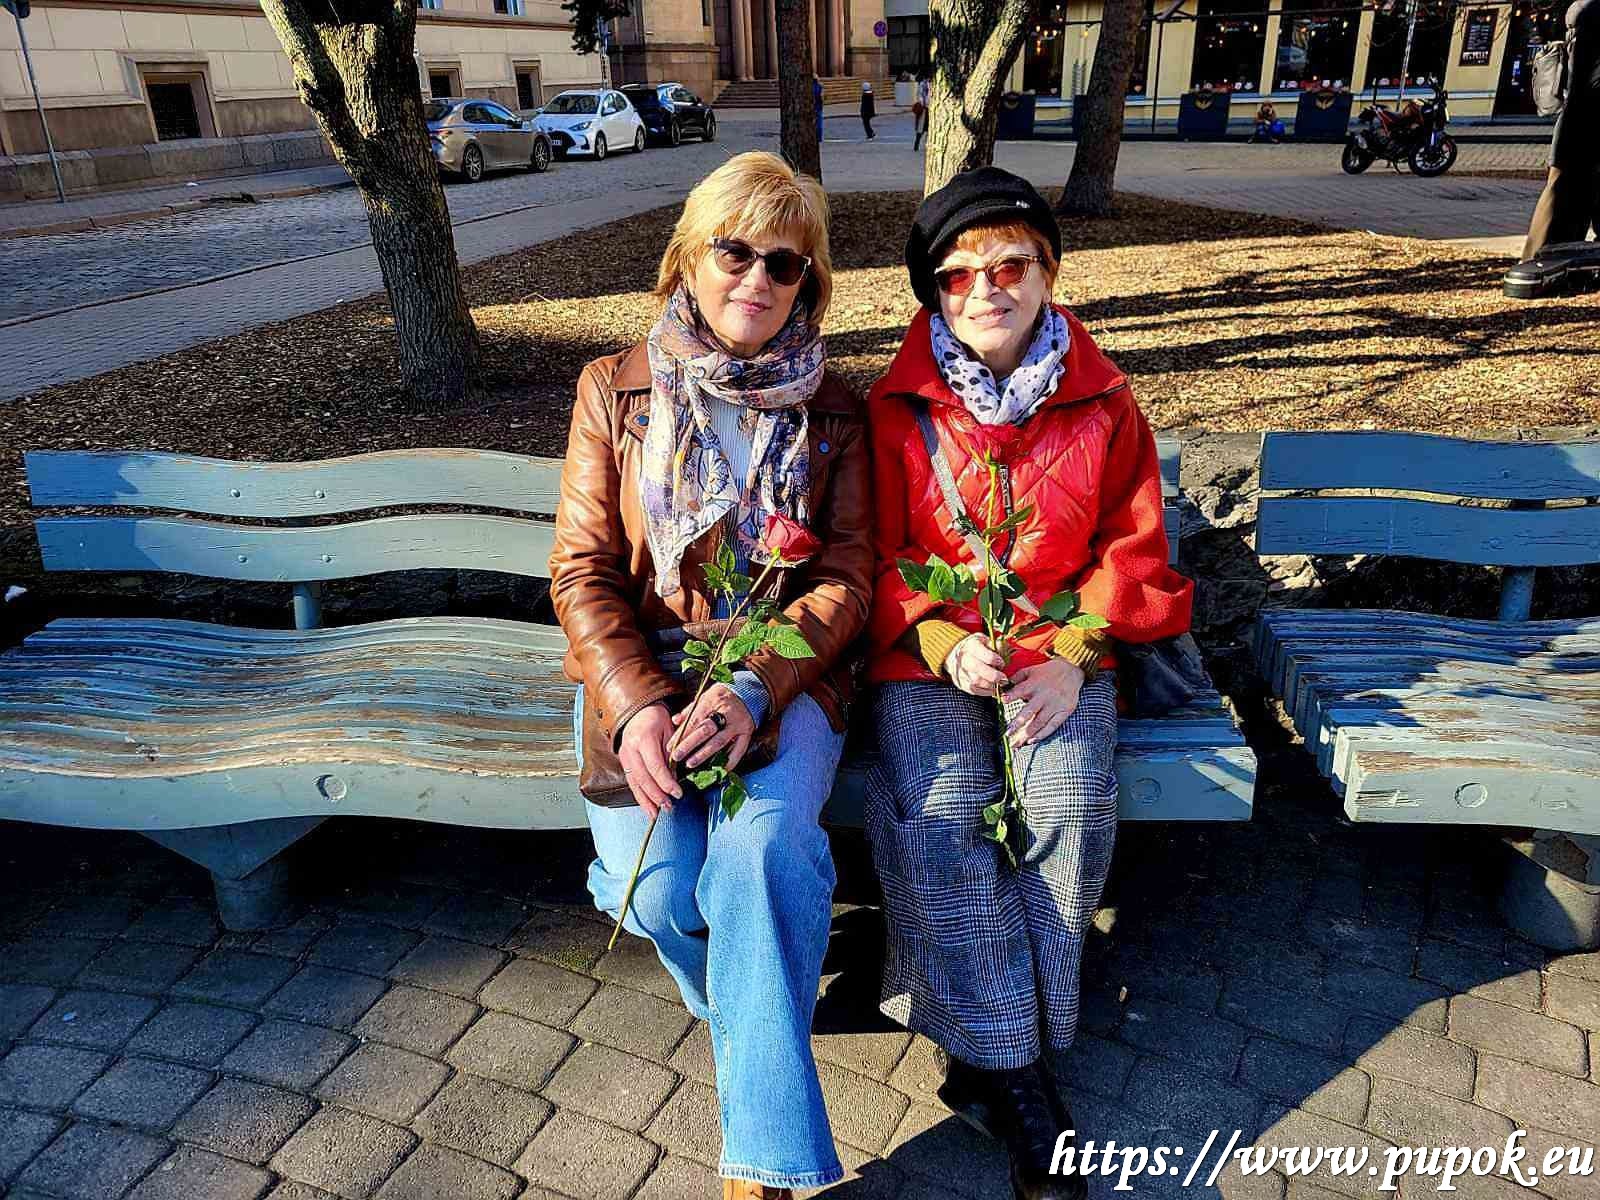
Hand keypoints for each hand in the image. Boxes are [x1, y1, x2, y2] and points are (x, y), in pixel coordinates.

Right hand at [617, 703, 681, 818]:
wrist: (638, 712)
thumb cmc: (657, 719)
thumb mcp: (670, 731)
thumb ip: (672, 754)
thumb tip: (674, 778)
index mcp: (644, 739)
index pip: (655, 767)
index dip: (666, 783)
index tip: (678, 793)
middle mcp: (630, 749)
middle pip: (643, 778)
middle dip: (656, 795)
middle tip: (668, 807)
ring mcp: (624, 756)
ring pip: (634, 783)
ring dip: (646, 800)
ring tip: (656, 814)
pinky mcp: (623, 761)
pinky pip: (631, 782)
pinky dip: (639, 796)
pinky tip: (647, 806)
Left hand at [670, 684, 755, 770]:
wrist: (748, 692)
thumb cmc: (722, 697)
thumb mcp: (705, 697)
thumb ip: (690, 710)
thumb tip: (675, 721)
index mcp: (712, 700)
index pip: (694, 720)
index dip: (681, 734)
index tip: (670, 746)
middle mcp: (726, 712)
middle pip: (705, 731)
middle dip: (689, 745)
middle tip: (676, 757)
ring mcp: (737, 724)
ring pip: (719, 742)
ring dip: (703, 755)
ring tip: (690, 764)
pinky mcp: (747, 733)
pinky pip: (739, 750)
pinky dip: (729, 762)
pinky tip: (718, 770)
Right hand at [946, 634, 1006, 696]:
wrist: (954, 655)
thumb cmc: (974, 647)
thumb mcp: (985, 640)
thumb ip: (995, 645)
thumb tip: (1004, 650)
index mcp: (971, 646)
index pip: (985, 655)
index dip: (996, 661)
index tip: (1002, 663)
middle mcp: (963, 659)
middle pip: (978, 669)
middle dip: (994, 676)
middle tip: (1004, 678)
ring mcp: (960, 672)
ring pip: (976, 682)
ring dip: (991, 685)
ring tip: (999, 683)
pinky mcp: (961, 683)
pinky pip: (974, 690)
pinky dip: (986, 691)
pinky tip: (993, 688)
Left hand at [1006, 658, 1085, 747]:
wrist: (1072, 671)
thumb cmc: (1047, 672)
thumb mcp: (1031, 670)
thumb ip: (1017, 677)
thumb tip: (1002, 685)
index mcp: (1034, 684)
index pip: (1021, 690)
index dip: (1012, 695)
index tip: (1003, 700)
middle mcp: (1044, 695)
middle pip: (1029, 711)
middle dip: (1018, 723)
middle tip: (1007, 734)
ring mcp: (1055, 705)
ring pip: (1039, 722)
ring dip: (1027, 734)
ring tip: (1016, 744)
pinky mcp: (1064, 711)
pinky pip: (1053, 725)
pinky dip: (1042, 734)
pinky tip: (1032, 740)